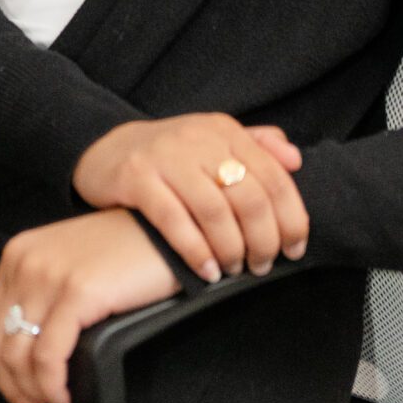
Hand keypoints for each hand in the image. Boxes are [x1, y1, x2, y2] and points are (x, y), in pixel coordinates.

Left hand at [0, 208, 179, 402]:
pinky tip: (64, 397)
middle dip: (12, 388)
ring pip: (18, 357)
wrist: (165, 229)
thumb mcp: (65, 264)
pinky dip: (52, 387)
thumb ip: (32, 295)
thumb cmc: (122, 250)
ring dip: (32, 393)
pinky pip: (49, 357)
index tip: (19, 391)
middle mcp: (25, 262)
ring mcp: (49, 276)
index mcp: (17, 254)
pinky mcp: (77, 292)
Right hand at [71, 115, 308, 283]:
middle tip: (262, 266)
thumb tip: (296, 160)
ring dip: (231, 249)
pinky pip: (173, 220)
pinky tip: (207, 272)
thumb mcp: (214, 141)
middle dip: (263, 240)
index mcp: (224, 131)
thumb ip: (257, 147)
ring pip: (213, 210)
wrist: (106, 150)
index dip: (291, 217)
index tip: (295, 249)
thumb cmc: (171, 156)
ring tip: (234, 270)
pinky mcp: (136, 176)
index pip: (274, 175)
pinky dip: (195, 251)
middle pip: (248, 197)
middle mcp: (198, 139)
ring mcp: (165, 156)